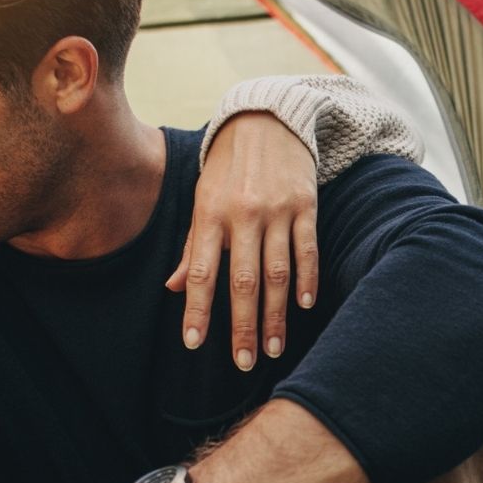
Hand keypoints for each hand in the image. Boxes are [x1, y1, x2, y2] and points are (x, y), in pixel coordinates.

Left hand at [168, 110, 318, 371]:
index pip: (203, 273)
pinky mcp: (306, 205)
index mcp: (211, 215)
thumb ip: (193, 246)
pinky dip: (307, 280)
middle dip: (243, 325)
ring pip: (278, 273)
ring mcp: (277, 211)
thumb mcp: (202, 199)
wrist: (268, 120)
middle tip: (245, 363)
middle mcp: (243, 214)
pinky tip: (304, 307)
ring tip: (274, 349)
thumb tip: (174, 288)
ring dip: (276, 315)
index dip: (198, 310)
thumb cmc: (228, 169)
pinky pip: (307, 250)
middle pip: (244, 281)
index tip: (194, 344)